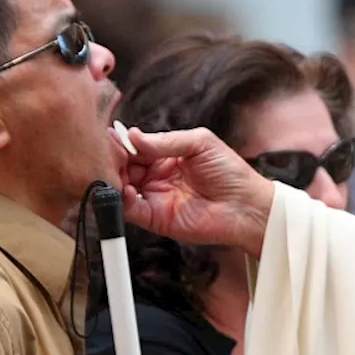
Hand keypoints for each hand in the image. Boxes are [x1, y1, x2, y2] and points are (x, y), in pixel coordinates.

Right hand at [121, 127, 274, 256]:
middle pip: (125, 167)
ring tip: (112, 172)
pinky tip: (125, 191)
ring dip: (114, 180)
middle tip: (107, 156)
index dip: (123, 143)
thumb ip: (165, 140)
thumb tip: (133, 135)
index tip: (110, 138)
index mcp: (167, 155)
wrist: (246, 206)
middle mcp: (158, 176)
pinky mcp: (156, 218)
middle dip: (114, 161)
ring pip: (123, 188)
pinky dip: (123, 201)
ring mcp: (156, 197)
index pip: (136, 147)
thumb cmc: (231, 173)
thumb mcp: (200, 143)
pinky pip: (132, 210)